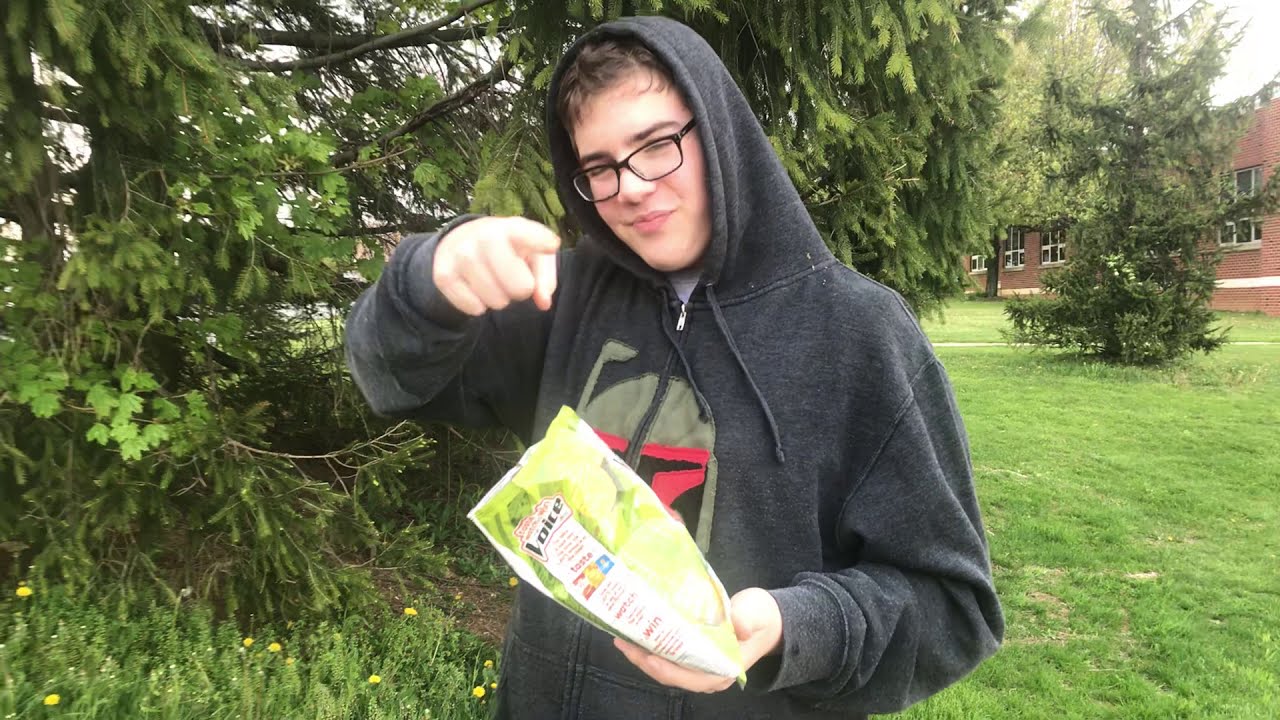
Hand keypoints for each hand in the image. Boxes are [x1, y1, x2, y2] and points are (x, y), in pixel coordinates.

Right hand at [433, 216, 559, 315]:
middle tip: (513, 279)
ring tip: (494, 282)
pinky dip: (479, 306)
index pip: (527, 234)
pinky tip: (477, 289)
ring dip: (500, 299)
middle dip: (522, 290)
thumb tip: (543, 303)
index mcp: (511, 228)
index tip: (552, 245)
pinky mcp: (444, 275)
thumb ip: (545, 277)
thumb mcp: (531, 255)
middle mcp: (483, 236)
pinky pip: (474, 308)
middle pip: (521, 287)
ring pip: (497, 302)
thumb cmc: (508, 250)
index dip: (540, 241)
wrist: (459, 240)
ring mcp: (461, 255)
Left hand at [613, 587, 782, 692]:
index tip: (645, 654)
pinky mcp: (695, 656)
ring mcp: (701, 667)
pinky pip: (669, 657)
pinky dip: (653, 647)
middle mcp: (709, 674)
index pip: (689, 676)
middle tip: (623, 641)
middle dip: (644, 660)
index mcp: (724, 669)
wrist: (768, 619)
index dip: (665, 668)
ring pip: (666, 668)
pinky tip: (639, 634)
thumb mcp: (758, 614)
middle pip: (670, 674)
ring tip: (623, 637)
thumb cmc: (762, 618)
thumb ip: (748, 618)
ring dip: (644, 655)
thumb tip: (737, 623)